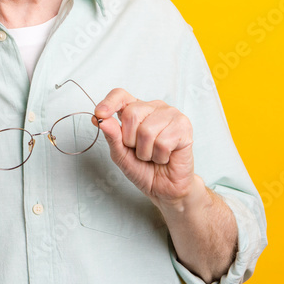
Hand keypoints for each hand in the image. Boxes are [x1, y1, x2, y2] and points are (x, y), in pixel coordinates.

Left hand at [94, 88, 195, 205]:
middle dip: (131, 141)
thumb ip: (111, 136)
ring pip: (147, 131)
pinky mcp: (184, 126)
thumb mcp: (120, 154)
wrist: (164, 188)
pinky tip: (165, 157)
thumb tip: (101, 119)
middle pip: (132, 114)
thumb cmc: (143, 168)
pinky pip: (163, 142)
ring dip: (146, 152)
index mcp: (136, 110)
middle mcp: (154, 107)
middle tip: (140, 151)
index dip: (109, 102)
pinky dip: (160, 156)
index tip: (99, 113)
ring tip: (154, 155)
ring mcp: (170, 114)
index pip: (120, 95)